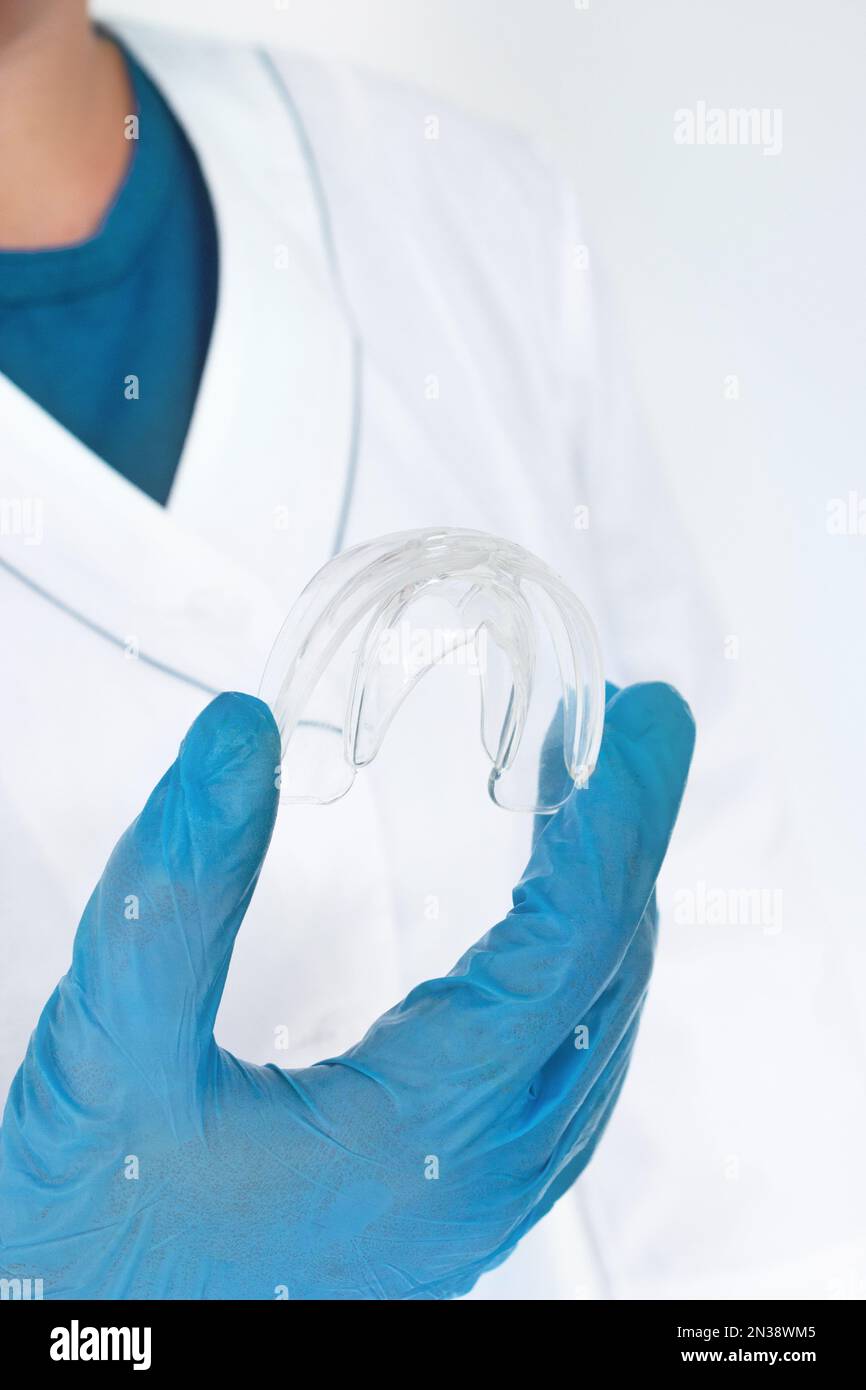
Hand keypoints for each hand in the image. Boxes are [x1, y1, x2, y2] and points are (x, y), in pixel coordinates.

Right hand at [0, 682, 693, 1298]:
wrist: (92, 1354)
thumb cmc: (97, 1228)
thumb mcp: (108, 1047)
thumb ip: (176, 887)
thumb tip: (239, 735)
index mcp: (424, 1132)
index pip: (572, 941)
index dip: (618, 812)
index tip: (642, 714)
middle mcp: (484, 1176)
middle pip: (608, 977)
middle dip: (627, 839)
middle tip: (621, 729)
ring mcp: (482, 1201)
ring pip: (599, 1031)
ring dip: (606, 904)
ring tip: (592, 802)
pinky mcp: (459, 1202)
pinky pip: (568, 1074)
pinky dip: (577, 970)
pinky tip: (547, 926)